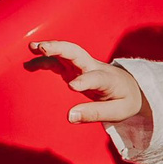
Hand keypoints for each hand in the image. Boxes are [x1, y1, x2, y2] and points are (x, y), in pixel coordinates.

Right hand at [26, 39, 144, 127]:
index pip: (96, 77)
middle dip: (60, 48)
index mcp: (108, 79)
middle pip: (77, 53)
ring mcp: (83, 65)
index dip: (84, 81)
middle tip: (44, 48)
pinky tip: (31, 61)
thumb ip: (94, 114)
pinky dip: (45, 59)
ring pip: (66, 52)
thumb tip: (69, 116)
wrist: (131, 87)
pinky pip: (59, 60)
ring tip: (33, 47)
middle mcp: (94, 67)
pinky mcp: (75, 68)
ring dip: (50, 48)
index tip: (72, 87)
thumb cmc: (125, 100)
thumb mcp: (117, 112)